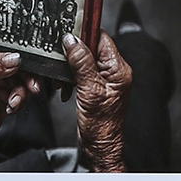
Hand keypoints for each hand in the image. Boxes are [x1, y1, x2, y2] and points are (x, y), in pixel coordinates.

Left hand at [0, 51, 39, 171]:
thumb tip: (13, 58)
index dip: (13, 51)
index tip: (22, 59)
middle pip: (17, 62)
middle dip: (26, 74)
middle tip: (30, 83)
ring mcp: (0, 82)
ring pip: (23, 78)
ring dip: (23, 90)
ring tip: (14, 100)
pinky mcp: (8, 96)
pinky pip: (23, 93)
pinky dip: (20, 100)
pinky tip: (10, 106)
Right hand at [64, 31, 131, 172]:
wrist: (100, 146)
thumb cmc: (101, 126)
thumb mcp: (89, 90)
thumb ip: (81, 63)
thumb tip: (72, 40)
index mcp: (118, 69)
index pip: (101, 38)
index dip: (84, 34)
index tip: (67, 33)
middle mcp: (114, 72)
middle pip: (90, 48)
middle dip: (73, 53)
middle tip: (61, 59)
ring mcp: (105, 80)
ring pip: (83, 61)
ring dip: (69, 67)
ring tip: (62, 80)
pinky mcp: (95, 88)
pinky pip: (80, 74)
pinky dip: (69, 78)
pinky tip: (65, 88)